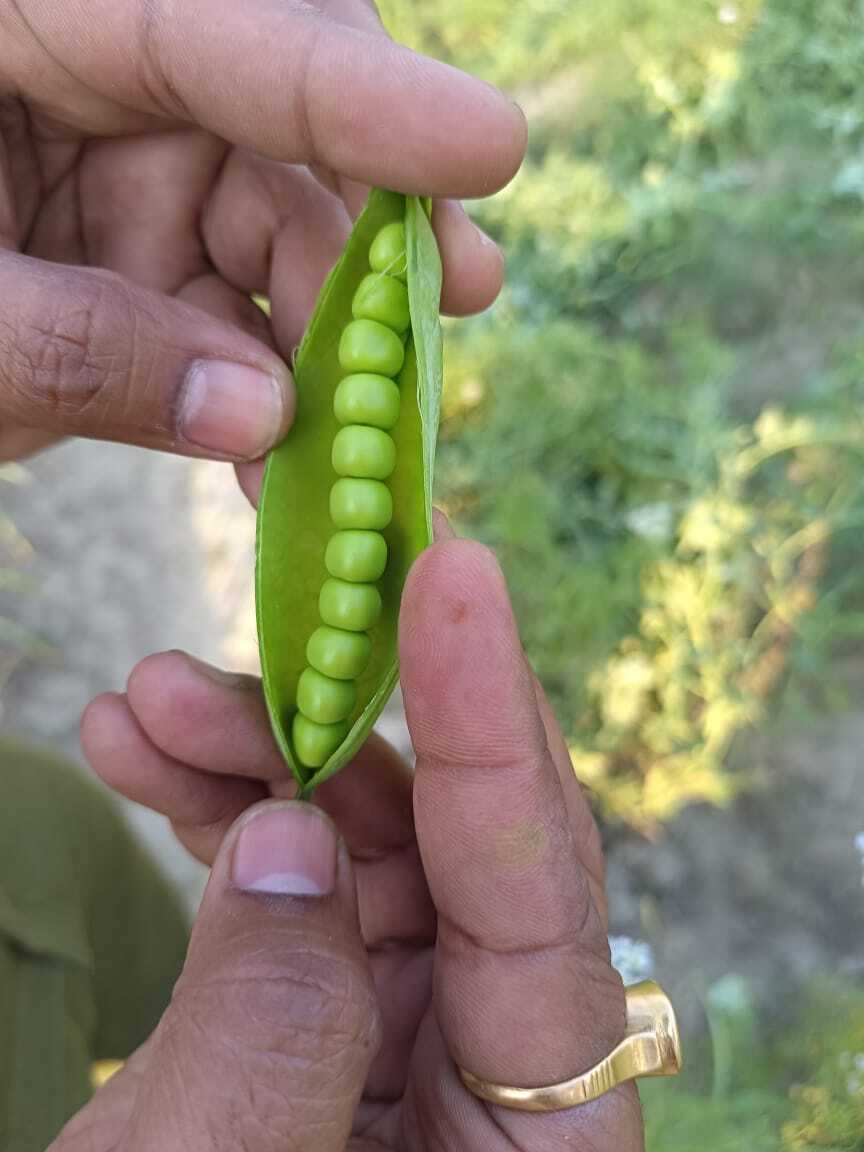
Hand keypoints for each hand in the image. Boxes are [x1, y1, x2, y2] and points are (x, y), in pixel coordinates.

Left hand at [0, 0, 524, 462]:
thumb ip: (70, 356)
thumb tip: (263, 419)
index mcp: (23, 8)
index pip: (217, 26)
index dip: (361, 95)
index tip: (488, 148)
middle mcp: (93, 62)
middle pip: (277, 129)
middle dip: (365, 241)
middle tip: (440, 329)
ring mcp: (123, 154)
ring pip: (276, 227)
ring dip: (327, 341)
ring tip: (361, 445)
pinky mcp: (138, 239)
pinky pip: (232, 301)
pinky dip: (267, 382)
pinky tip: (291, 455)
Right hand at [78, 528, 644, 1150]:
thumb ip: (271, 1026)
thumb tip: (298, 835)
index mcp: (544, 1142)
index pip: (540, 881)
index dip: (489, 710)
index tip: (455, 566)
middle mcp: (508, 1066)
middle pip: (460, 836)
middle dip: (341, 718)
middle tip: (235, 634)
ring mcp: (428, 1031)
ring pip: (374, 840)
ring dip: (263, 755)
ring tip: (148, 701)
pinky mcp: (352, 1013)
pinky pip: (314, 882)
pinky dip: (236, 813)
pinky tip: (153, 760)